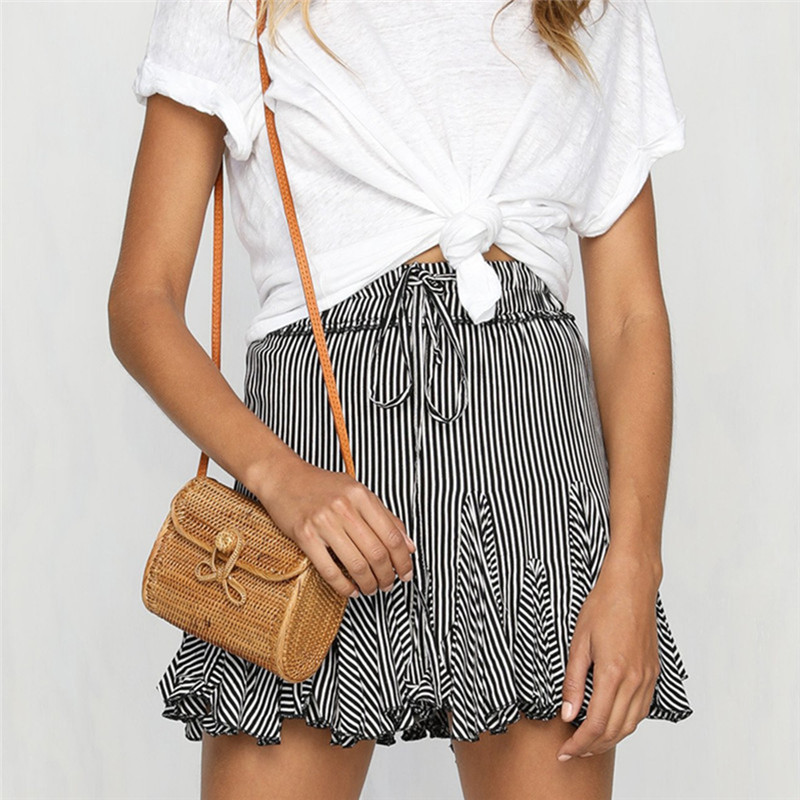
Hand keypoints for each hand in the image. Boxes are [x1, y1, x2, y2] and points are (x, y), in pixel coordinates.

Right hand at [255, 456, 415, 598]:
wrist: (283, 477)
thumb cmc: (320, 485)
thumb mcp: (357, 492)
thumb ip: (385, 516)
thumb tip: (409, 544)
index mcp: (361, 495)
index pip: (392, 535)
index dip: (404, 560)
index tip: (406, 572)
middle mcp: (344, 507)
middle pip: (377, 553)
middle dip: (388, 576)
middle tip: (389, 584)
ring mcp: (323, 521)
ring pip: (357, 564)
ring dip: (369, 584)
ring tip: (371, 589)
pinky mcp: (305, 535)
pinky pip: (329, 570)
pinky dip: (344, 586)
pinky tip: (351, 590)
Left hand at [556, 552, 661, 760]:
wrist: (632, 587)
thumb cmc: (603, 607)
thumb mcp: (578, 642)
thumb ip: (573, 681)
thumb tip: (567, 714)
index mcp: (613, 673)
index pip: (596, 724)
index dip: (578, 743)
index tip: (563, 751)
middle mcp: (635, 681)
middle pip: (615, 731)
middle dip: (592, 747)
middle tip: (572, 751)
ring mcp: (647, 678)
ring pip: (631, 724)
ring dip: (610, 739)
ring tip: (588, 742)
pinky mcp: (653, 673)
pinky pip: (641, 710)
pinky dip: (625, 723)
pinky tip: (611, 722)